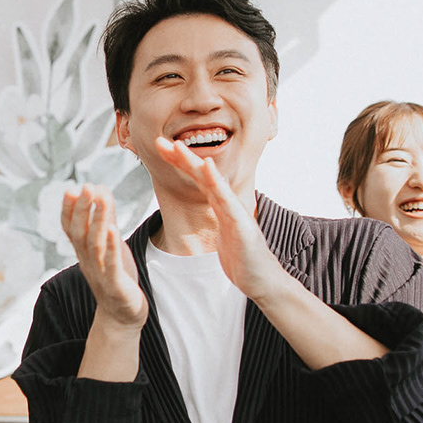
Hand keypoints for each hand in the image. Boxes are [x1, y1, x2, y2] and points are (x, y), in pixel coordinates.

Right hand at [61, 185, 146, 328]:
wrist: (121, 316)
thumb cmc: (116, 277)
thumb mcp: (110, 244)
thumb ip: (105, 219)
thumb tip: (99, 189)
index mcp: (84, 252)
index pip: (70, 228)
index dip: (68, 210)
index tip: (70, 189)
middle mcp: (87, 261)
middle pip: (80, 232)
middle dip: (81, 209)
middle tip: (85, 187)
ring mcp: (100, 273)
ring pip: (95, 245)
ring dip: (98, 221)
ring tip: (101, 199)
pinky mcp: (115, 285)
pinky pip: (111, 265)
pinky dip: (111, 248)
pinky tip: (113, 230)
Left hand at [153, 137, 285, 300]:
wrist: (263, 281)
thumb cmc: (244, 260)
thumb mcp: (225, 235)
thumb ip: (219, 218)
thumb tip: (211, 207)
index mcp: (221, 207)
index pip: (198, 180)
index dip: (181, 163)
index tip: (163, 149)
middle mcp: (228, 205)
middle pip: (202, 176)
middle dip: (181, 157)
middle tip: (159, 141)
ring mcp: (236, 213)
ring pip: (212, 183)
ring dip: (194, 163)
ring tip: (178, 147)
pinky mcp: (242, 226)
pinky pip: (227, 201)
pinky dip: (217, 183)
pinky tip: (207, 166)